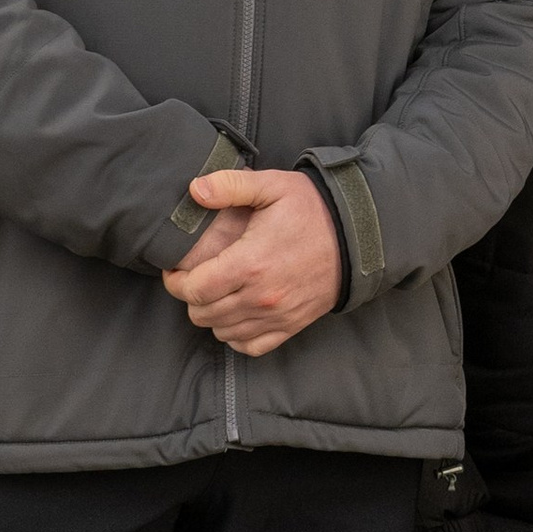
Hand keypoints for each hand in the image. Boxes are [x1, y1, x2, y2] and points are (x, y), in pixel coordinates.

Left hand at [163, 169, 342, 354]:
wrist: (357, 236)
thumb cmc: (312, 209)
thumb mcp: (272, 186)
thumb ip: (230, 185)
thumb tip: (194, 190)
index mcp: (250, 263)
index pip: (194, 289)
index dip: (175, 282)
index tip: (175, 271)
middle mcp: (261, 297)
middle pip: (202, 314)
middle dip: (191, 297)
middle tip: (196, 279)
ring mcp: (277, 316)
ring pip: (222, 332)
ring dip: (211, 315)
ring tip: (215, 294)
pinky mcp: (291, 326)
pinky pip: (250, 346)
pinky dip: (236, 335)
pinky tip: (236, 315)